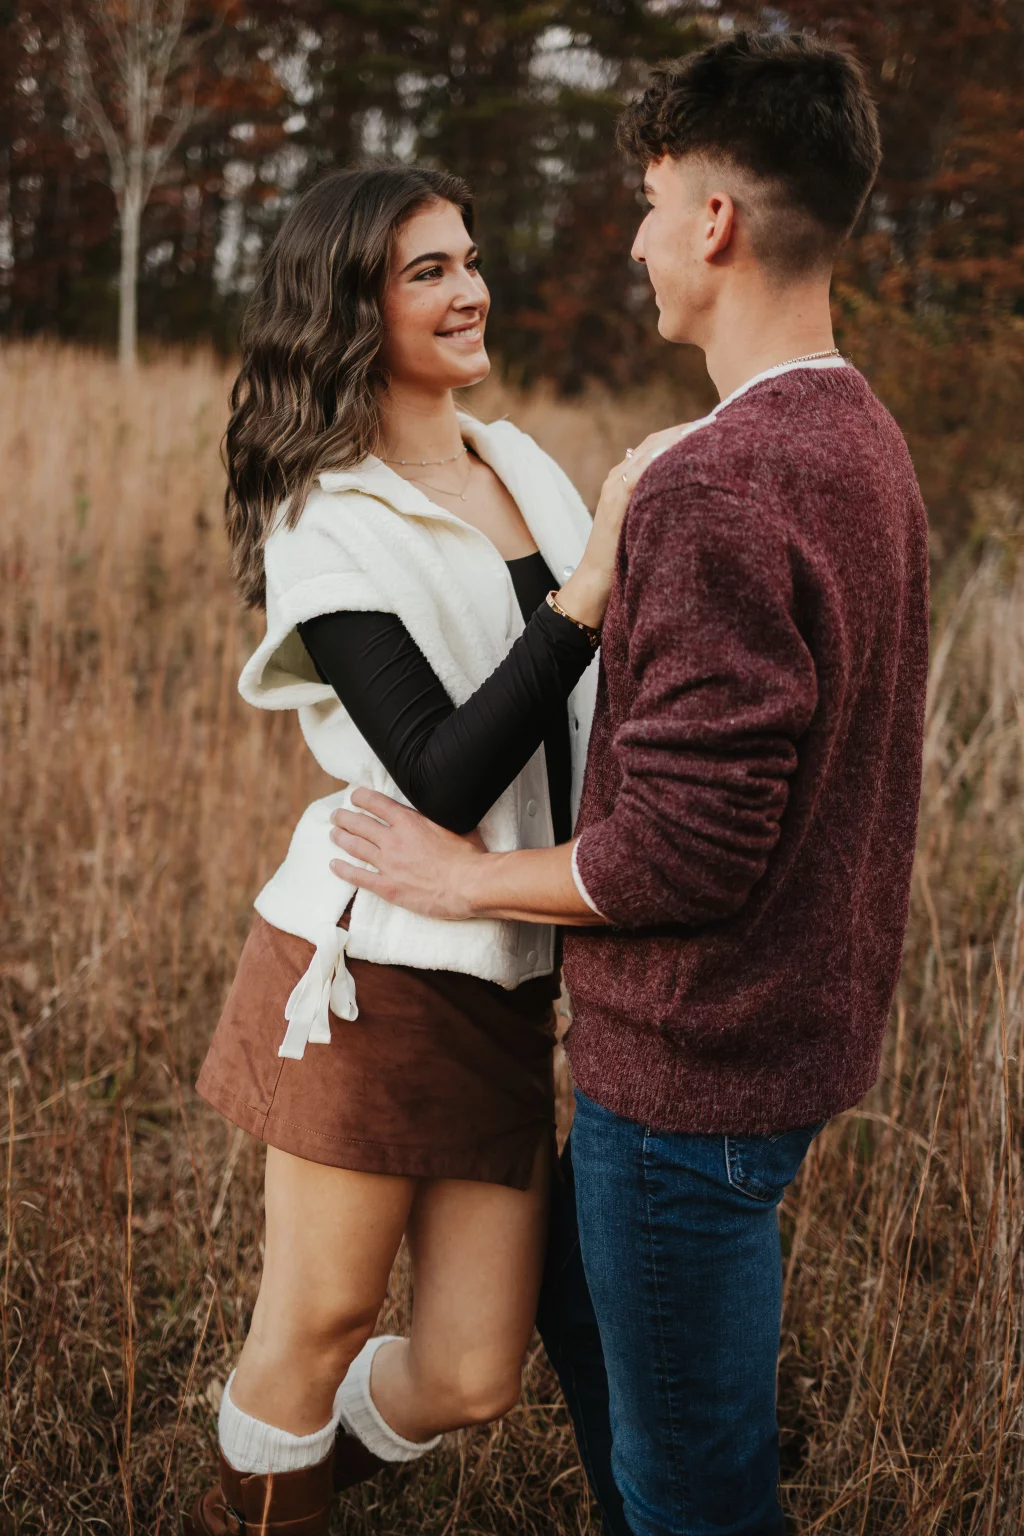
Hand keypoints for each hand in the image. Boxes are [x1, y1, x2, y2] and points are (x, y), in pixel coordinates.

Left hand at [329, 789, 485, 918]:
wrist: (469, 885)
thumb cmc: (469, 856)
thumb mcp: (456, 824)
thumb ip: (440, 816)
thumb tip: (442, 805)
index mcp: (410, 821)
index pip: (376, 803)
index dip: (361, 798)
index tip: (354, 796)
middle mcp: (394, 839)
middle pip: (360, 823)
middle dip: (344, 817)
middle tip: (336, 815)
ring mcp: (389, 864)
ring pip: (355, 846)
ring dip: (341, 838)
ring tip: (333, 833)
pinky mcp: (388, 887)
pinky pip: (358, 877)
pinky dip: (343, 870)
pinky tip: (334, 865)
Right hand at [558, 421, 695, 627]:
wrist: (596, 581)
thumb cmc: (624, 557)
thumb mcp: (645, 522)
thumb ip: (658, 504)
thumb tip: (692, 494)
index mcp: (625, 479)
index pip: (656, 445)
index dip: (683, 434)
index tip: (712, 427)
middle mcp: (618, 476)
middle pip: (655, 442)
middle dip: (686, 431)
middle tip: (716, 421)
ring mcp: (615, 487)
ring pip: (650, 451)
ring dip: (678, 438)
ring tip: (706, 429)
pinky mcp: (615, 500)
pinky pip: (640, 471)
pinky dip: (661, 458)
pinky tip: (682, 451)